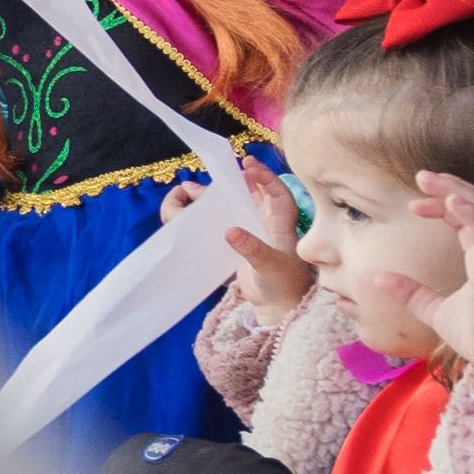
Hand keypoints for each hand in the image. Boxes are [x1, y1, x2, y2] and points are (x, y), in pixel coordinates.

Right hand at [165, 163, 311, 315]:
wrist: (277, 307)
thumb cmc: (282, 286)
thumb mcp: (269, 267)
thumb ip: (252, 249)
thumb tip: (230, 231)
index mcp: (282, 224)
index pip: (278, 193)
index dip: (266, 177)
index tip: (248, 166)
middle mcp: (269, 223)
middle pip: (254, 194)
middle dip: (236, 181)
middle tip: (217, 172)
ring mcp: (254, 233)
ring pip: (236, 206)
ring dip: (216, 196)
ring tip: (190, 189)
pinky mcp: (241, 243)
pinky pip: (225, 221)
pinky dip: (210, 213)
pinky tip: (195, 209)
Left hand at [364, 173, 473, 385]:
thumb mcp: (437, 311)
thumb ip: (411, 293)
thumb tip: (378, 277)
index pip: (467, 220)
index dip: (444, 205)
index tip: (414, 202)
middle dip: (452, 188)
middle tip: (422, 175)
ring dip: (461, 195)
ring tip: (433, 181)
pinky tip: (453, 205)